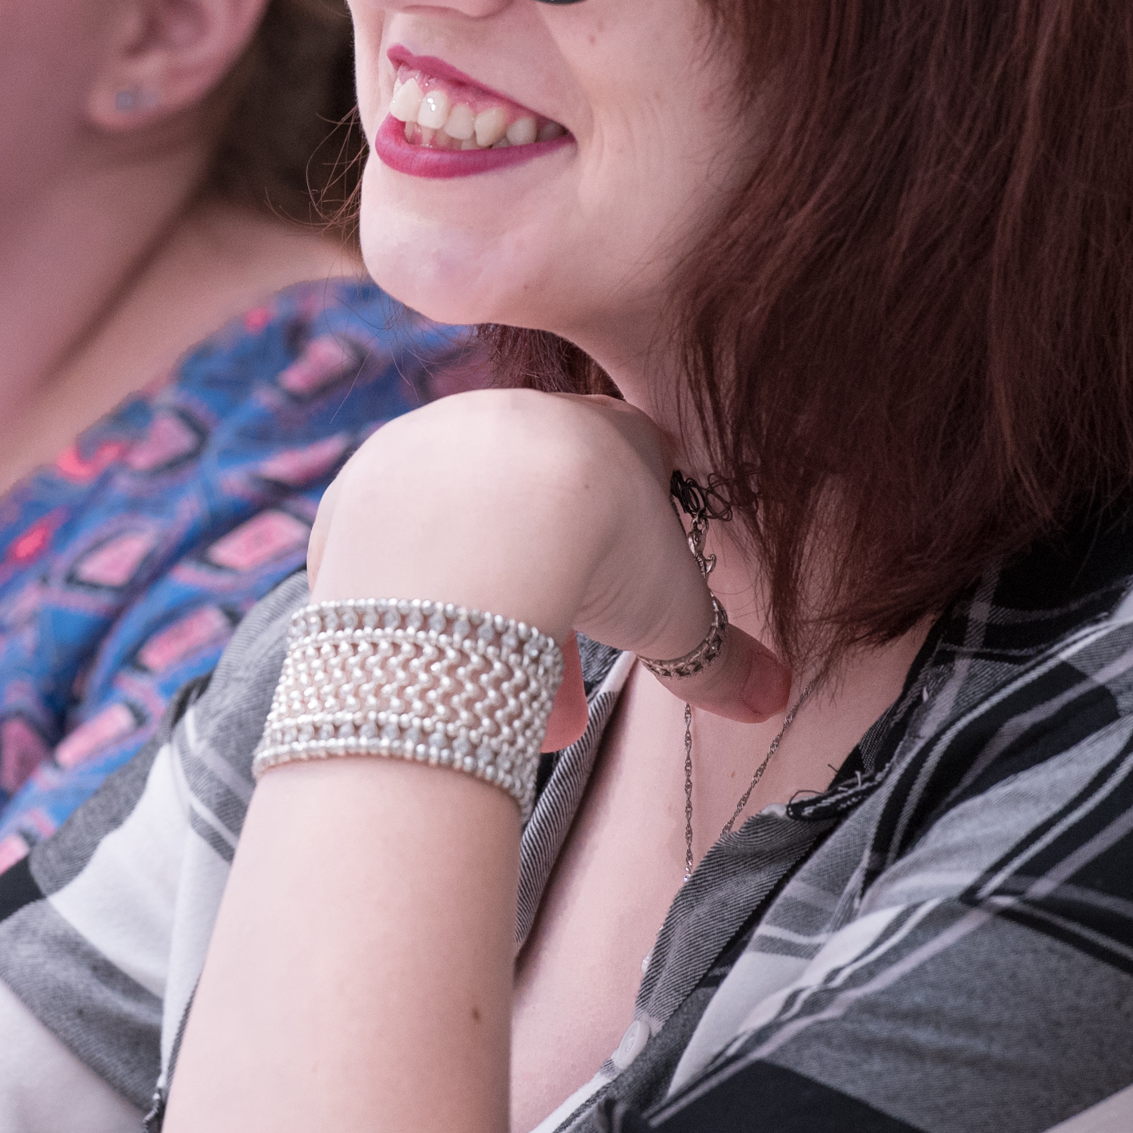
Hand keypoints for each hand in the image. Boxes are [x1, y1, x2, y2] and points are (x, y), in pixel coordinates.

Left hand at [302, 390, 793, 740]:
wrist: (468, 527)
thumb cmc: (593, 554)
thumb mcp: (675, 612)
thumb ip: (720, 656)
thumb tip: (773, 697)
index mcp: (602, 428)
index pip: (636, 463)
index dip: (641, 542)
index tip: (638, 597)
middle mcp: (513, 419)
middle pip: (543, 512)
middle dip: (561, 607)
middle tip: (569, 697)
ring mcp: (429, 446)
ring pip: (465, 535)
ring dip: (489, 617)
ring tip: (506, 713)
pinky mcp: (359, 489)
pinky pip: (394, 554)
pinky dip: (420, 609)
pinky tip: (433, 666)